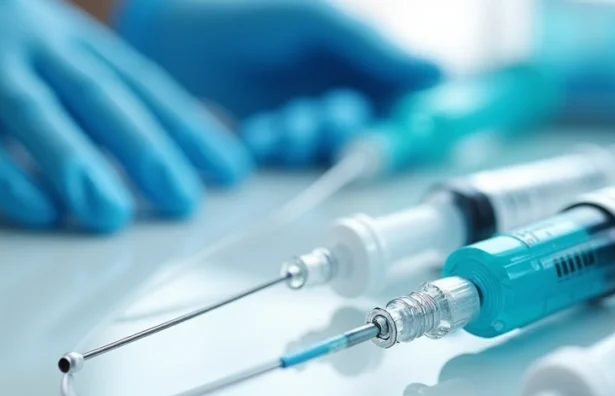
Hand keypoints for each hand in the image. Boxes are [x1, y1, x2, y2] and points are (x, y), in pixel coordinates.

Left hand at [116, 0, 439, 165]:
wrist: (177, 37)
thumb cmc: (251, 17)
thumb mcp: (320, 22)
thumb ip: (376, 50)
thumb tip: (437, 73)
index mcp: (360, 62)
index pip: (403, 99)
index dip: (407, 119)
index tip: (399, 127)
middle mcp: (338, 91)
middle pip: (369, 130)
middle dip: (346, 129)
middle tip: (322, 114)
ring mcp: (305, 117)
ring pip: (328, 147)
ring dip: (308, 139)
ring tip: (281, 121)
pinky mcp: (272, 140)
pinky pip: (290, 158)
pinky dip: (278, 148)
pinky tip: (258, 132)